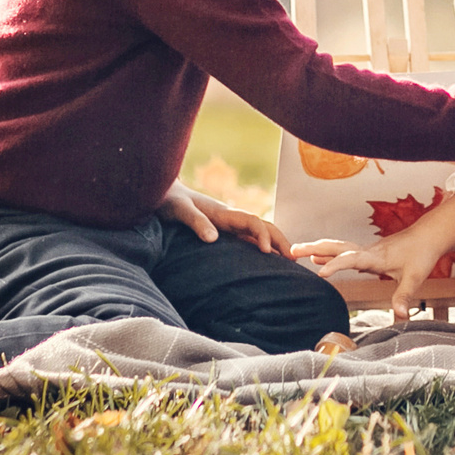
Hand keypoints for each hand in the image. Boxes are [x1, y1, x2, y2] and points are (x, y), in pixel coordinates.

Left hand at [159, 184, 292, 256]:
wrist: (161, 192)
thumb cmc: (168, 201)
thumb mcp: (180, 211)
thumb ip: (196, 222)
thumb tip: (213, 239)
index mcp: (224, 213)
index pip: (252, 222)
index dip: (263, 235)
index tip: (267, 253)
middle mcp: (230, 218)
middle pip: (263, 226)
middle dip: (280, 240)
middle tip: (294, 259)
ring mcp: (227, 224)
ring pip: (257, 232)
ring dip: (274, 243)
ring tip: (287, 262)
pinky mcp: (221, 230)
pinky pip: (246, 239)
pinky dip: (260, 247)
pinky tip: (264, 260)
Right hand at [299, 191, 454, 317]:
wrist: (429, 235)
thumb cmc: (422, 254)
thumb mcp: (415, 277)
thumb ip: (404, 296)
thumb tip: (400, 316)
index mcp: (376, 257)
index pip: (351, 258)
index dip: (336, 265)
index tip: (320, 273)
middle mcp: (367, 251)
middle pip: (337, 247)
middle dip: (314, 248)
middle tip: (292, 251)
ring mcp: (366, 251)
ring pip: (337, 247)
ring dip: (317, 248)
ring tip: (295, 251)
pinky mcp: (368, 253)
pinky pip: (343, 252)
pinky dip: (328, 253)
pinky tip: (318, 257)